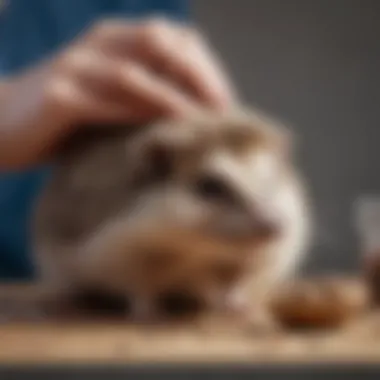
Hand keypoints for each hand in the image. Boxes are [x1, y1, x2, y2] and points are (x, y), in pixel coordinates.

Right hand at [0, 17, 234, 168]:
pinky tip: (159, 133)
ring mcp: (74, 67)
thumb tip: (194, 112)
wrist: (2, 123)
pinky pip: (105, 104)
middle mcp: (96, 43)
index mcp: (114, 37)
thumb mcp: (109, 94)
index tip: (226, 101)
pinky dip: (136, 117)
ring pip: (134, 74)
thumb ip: (143, 92)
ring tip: (201, 126)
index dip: (206, 67)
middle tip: (221, 113)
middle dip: (198, 78)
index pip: (175, 37)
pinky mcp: (56, 98)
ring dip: (173, 101)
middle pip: (161, 44)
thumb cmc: (67, 115)